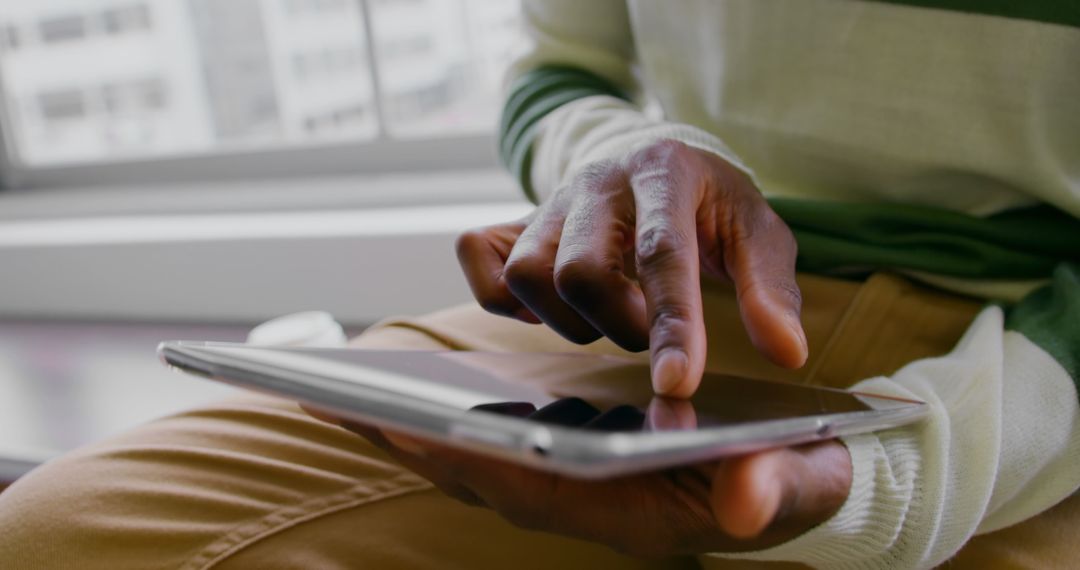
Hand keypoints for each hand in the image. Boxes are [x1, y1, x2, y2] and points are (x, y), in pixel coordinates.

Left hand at [306, 404, 851, 557]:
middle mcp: (578, 496)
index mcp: (621, 510)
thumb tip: (751, 497)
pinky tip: (394, 386)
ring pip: (466, 453)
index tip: (399, 424)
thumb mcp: (803, 478)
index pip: (526, 485)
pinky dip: (432, 414)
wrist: (781, 470)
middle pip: (474, 471)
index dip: (464, 456)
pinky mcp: (554, 448)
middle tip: (327, 397)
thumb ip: (782, 488)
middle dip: (402, 438)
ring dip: (403, 424)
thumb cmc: (787, 476)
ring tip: (336, 387)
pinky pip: (479, 435)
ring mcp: (560, 473)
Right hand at [457, 140, 806, 396]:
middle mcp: (596, 180)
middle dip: (619, 324)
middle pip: (581, 271)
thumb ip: (771, 289)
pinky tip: (553, 308)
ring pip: (528, 275)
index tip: (676, 384)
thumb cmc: (710, 203)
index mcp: (664, 172)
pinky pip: (483, 266)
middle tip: (646, 328)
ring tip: (609, 315)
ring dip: (570, 320)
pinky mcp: (513, 220)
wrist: (653, 154)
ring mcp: (549, 200)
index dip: (670, 324)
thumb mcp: (757, 233)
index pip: (662, 254)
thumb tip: (786, 353)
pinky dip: (509, 302)